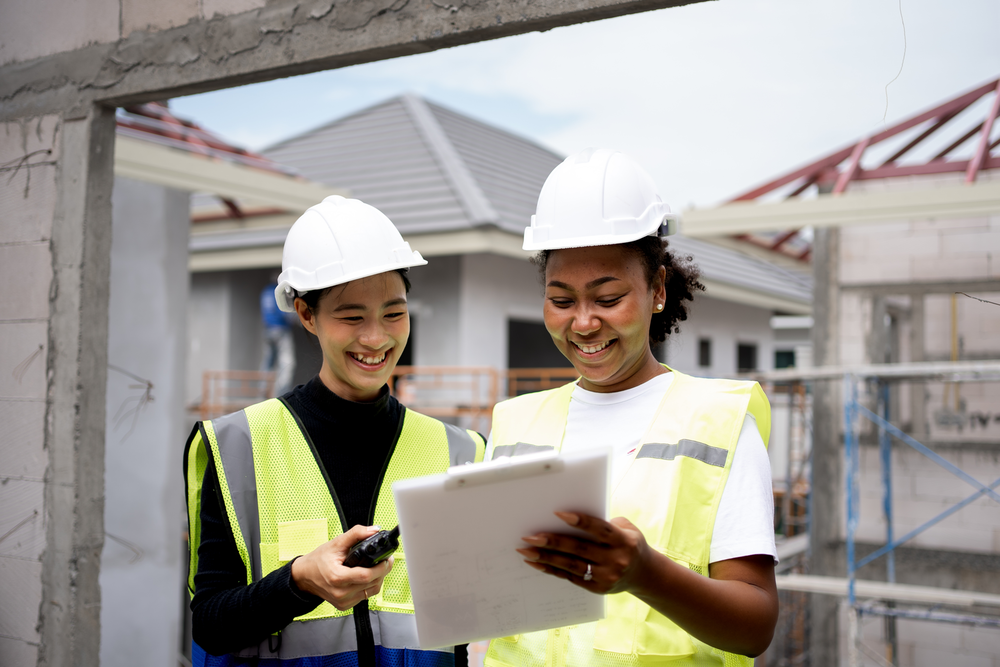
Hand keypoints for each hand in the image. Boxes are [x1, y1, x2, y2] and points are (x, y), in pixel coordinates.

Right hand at [291, 524, 393, 609]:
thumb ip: (356, 534)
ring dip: (378, 579)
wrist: (305, 576)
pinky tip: (367, 577)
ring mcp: (343, 601)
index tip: (386, 559)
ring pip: (372, 592)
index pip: (366, 576)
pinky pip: (365, 596)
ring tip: (377, 567)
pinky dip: (369, 586)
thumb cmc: (318, 560)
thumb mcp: (336, 543)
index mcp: (337, 577)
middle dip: (383, 571)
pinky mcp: (344, 605)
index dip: (380, 567)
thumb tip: (373, 530)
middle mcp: (340, 592)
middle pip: (372, 584)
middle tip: (386, 560)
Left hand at [515, 512, 650, 594]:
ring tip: (526, 550)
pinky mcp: (597, 588)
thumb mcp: (626, 529)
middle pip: (579, 549)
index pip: (599, 529)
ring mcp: (606, 576)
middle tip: (530, 536)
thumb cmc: (627, 542)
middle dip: (552, 542)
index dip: (579, 521)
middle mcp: (616, 560)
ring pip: (571, 565)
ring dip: (546, 557)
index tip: (557, 513)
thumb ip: (604, 523)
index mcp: (624, 540)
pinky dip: (551, 569)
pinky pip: (570, 577)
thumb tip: (570, 518)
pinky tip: (536, 562)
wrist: (643, 574)